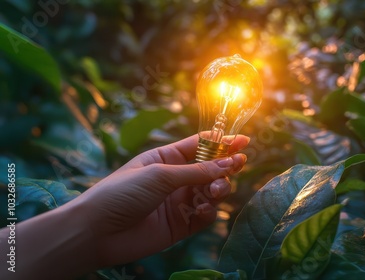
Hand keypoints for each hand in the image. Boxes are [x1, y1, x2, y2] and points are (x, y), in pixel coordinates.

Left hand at [71, 134, 248, 266]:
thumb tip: (230, 162)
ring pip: (211, 192)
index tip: (244, 140)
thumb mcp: (160, 174)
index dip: (222, 142)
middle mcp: (175, 178)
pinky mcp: (181, 224)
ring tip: (217, 191)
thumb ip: (197, 171)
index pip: (200, 146)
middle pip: (210, 169)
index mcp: (166, 158)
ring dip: (219, 189)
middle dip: (225, 166)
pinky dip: (208, 211)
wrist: (97, 232)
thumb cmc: (122, 192)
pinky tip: (203, 209)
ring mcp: (178, 201)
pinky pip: (204, 215)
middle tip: (237, 165)